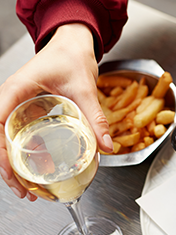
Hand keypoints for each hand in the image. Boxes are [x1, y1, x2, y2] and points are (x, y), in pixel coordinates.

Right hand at [0, 23, 112, 199]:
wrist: (72, 43)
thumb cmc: (70, 56)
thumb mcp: (85, 88)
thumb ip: (95, 117)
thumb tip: (106, 146)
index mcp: (16, 90)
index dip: (1, 149)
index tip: (11, 169)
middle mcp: (10, 99)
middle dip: (7, 167)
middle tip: (23, 190)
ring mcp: (16, 106)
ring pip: (6, 140)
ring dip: (14, 165)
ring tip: (27, 190)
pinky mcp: (27, 111)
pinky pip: (20, 136)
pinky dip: (25, 154)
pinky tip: (37, 171)